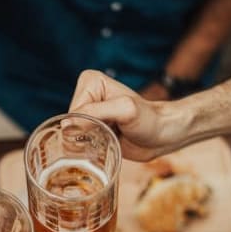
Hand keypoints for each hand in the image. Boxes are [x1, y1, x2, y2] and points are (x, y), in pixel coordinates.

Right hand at [69, 70, 186, 161]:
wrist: (163, 135)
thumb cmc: (149, 119)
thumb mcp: (125, 111)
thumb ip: (96, 113)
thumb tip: (67, 124)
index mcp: (90, 81)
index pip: (73, 111)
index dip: (87, 125)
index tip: (110, 126)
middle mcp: (87, 95)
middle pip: (69, 124)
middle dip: (85, 135)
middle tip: (109, 135)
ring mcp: (88, 113)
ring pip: (71, 135)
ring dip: (86, 144)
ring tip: (108, 140)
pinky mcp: (91, 128)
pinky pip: (77, 142)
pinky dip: (87, 149)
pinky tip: (104, 147)